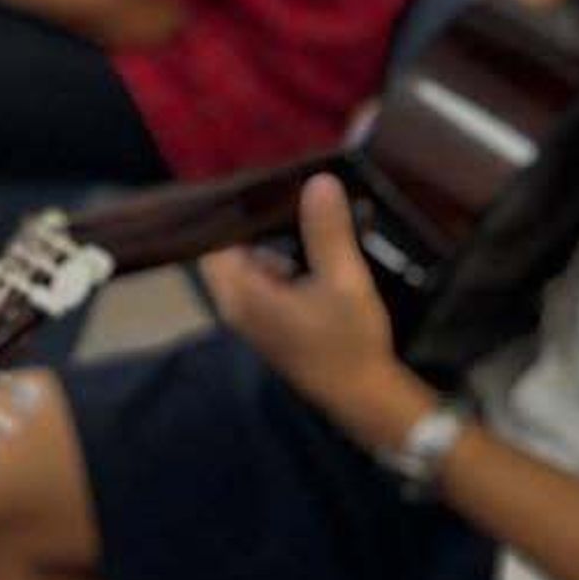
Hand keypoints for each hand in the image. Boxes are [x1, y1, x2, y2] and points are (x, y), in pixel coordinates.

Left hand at [202, 173, 428, 444]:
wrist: (364, 399)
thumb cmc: (348, 342)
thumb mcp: (344, 280)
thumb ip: (327, 231)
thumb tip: (318, 181)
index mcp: (241, 294)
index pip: (214, 238)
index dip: (233, 209)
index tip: (261, 182)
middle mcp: (236, 304)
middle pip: (233, 247)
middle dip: (261, 222)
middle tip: (293, 191)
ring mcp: (253, 315)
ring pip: (254, 261)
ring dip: (278, 239)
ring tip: (310, 209)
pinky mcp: (272, 321)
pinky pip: (270, 278)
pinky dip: (289, 260)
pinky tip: (319, 244)